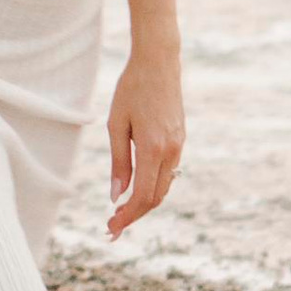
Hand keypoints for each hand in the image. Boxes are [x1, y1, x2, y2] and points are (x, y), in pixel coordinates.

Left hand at [105, 50, 183, 237]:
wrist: (159, 63)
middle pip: (155, 197)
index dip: (127, 216)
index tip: (111, 227)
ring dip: (144, 204)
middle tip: (112, 227)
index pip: (142, 195)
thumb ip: (119, 162)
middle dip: (134, 216)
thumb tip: (116, 196)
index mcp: (153, 148)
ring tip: (121, 212)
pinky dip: (153, 187)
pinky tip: (136, 189)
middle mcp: (171, 151)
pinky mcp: (180, 140)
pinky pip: (168, 173)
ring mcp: (179, 146)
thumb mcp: (116, 125)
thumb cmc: (132, 90)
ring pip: (164, 187)